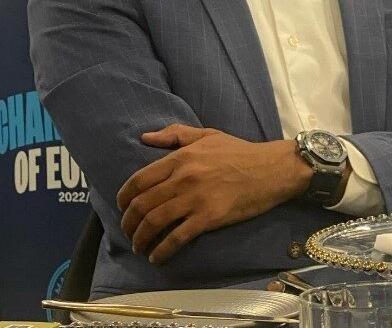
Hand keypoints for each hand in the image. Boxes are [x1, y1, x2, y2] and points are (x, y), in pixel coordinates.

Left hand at [116, 124, 311, 263]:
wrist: (270, 169)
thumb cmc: (238, 151)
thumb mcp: (206, 134)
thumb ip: (175, 135)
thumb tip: (145, 138)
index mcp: (180, 157)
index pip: (140, 179)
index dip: (124, 197)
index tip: (122, 207)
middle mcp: (183, 178)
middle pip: (143, 204)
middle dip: (129, 222)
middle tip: (128, 232)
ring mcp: (195, 199)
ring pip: (155, 222)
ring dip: (141, 239)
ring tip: (139, 247)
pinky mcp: (208, 218)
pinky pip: (177, 238)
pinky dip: (162, 251)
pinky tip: (157, 257)